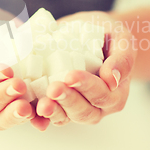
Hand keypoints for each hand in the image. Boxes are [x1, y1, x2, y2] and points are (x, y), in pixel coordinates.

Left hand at [34, 11, 136, 126]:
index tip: (71, 75)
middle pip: (83, 111)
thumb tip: (112, 79)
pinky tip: (27, 110)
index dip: (87, 87)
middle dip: (67, 101)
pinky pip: (47, 115)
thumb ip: (122, 58)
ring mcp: (75, 107)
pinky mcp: (57, 104)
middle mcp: (97, 106)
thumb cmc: (109, 35)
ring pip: (65, 117)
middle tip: (53, 88)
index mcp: (115, 93)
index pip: (102, 94)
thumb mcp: (121, 39)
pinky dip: (37, 116)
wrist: (91, 32)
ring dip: (52, 112)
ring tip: (41, 104)